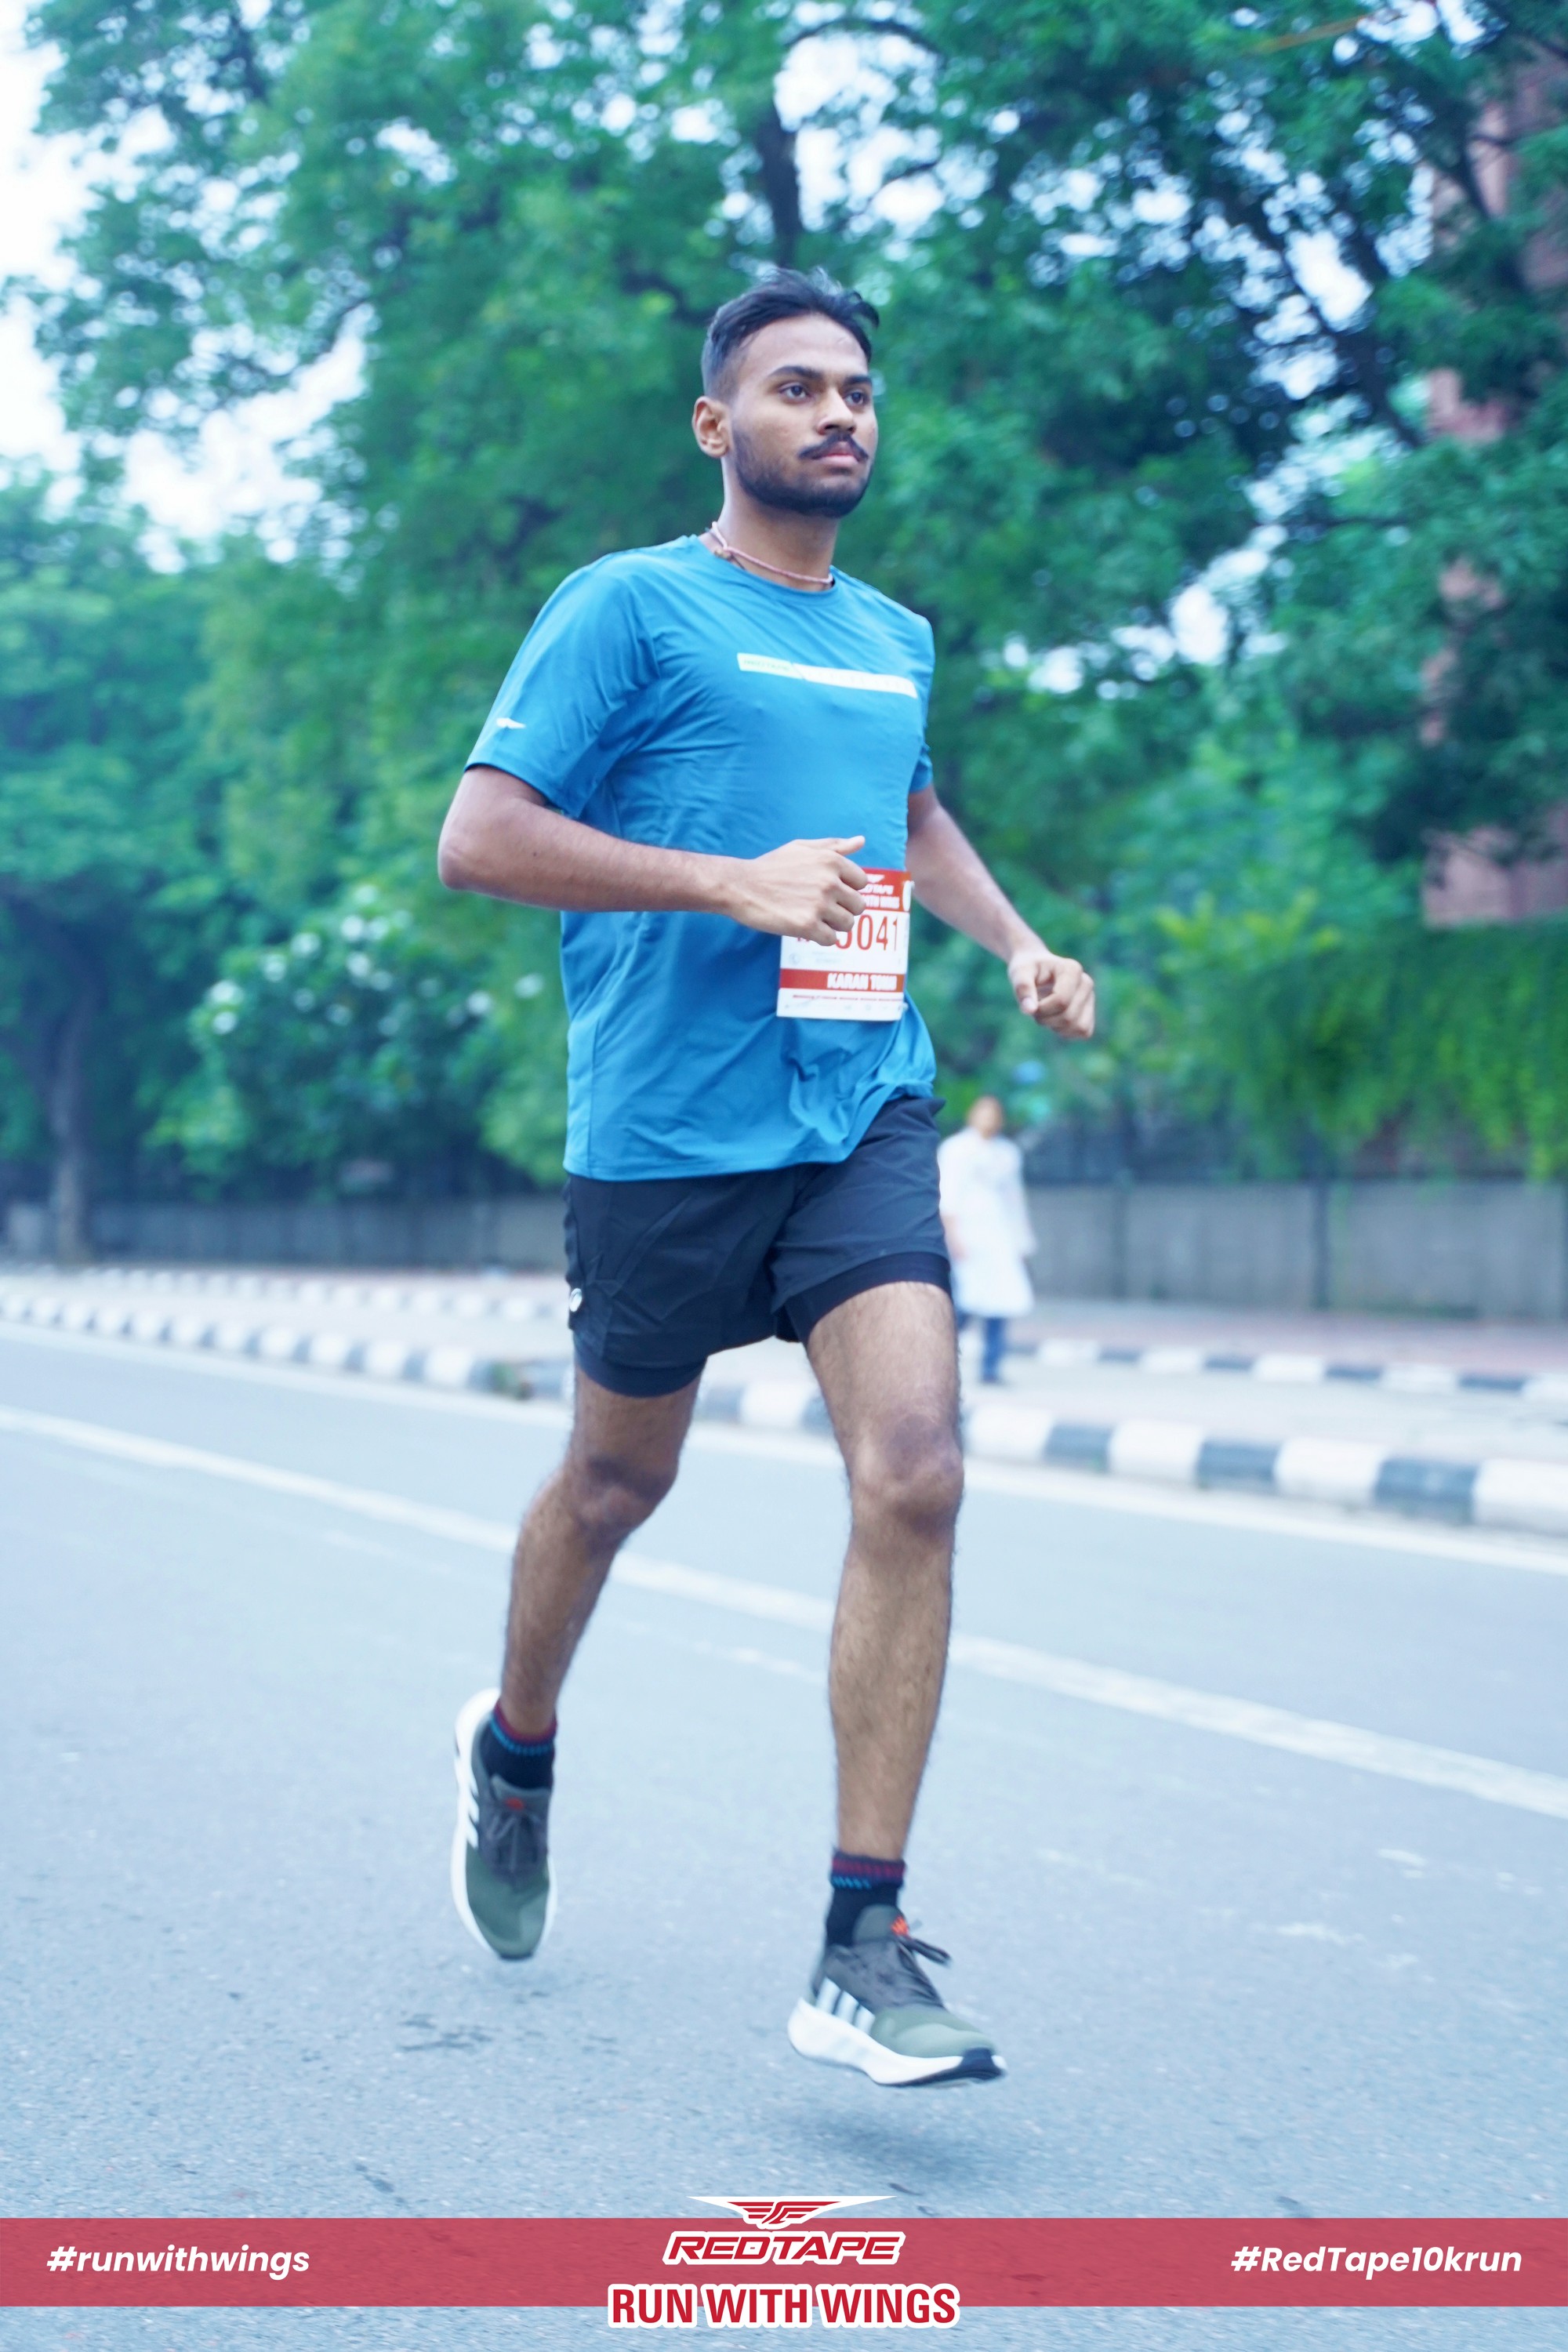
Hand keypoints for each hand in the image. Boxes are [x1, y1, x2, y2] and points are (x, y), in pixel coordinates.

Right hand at [720, 836, 866, 943]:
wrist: (741, 885)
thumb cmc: (771, 866)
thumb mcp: (802, 848)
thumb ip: (834, 846)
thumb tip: (861, 841)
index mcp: (831, 861)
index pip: (862, 882)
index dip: (848, 889)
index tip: (830, 892)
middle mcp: (829, 882)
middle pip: (858, 906)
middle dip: (843, 909)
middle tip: (822, 909)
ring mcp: (819, 905)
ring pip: (848, 924)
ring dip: (834, 925)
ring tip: (815, 919)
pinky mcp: (807, 925)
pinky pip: (832, 939)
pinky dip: (822, 938)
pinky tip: (807, 929)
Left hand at [1008, 940, 1094, 1037]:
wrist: (1035, 970)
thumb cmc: (1027, 969)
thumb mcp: (1019, 972)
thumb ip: (1022, 988)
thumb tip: (1029, 1010)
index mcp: (1072, 969)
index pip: (1061, 1001)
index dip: (1042, 1009)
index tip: (1030, 1003)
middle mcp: (1086, 983)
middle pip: (1068, 1016)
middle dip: (1045, 1019)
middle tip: (1034, 1008)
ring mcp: (1090, 998)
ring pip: (1078, 1027)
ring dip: (1055, 1026)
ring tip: (1045, 1013)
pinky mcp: (1089, 1012)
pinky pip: (1084, 1032)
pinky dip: (1065, 1032)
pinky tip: (1054, 1020)